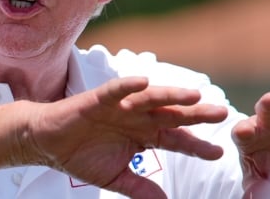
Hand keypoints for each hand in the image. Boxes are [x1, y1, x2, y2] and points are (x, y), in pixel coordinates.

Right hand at [21, 76, 228, 198]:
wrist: (48, 143)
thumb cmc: (82, 155)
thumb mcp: (116, 178)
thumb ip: (140, 187)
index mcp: (144, 136)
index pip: (176, 140)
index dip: (196, 146)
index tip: (219, 154)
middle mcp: (137, 118)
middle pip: (171, 115)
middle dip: (196, 114)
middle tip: (221, 113)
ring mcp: (120, 107)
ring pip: (151, 99)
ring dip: (171, 96)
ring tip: (193, 96)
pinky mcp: (99, 99)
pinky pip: (116, 90)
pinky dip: (128, 86)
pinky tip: (144, 82)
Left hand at [231, 86, 269, 196]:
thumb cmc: (265, 170)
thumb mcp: (257, 178)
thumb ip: (254, 185)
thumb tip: (253, 196)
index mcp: (249, 137)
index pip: (243, 132)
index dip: (243, 131)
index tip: (244, 132)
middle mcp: (268, 123)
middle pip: (265, 111)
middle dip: (267, 105)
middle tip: (269, 100)